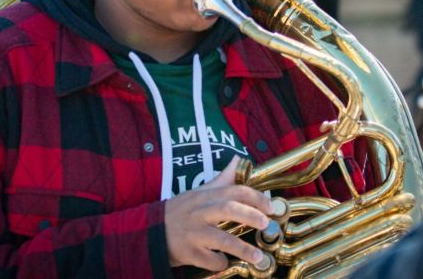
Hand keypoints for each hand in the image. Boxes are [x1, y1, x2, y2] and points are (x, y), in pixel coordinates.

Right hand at [164, 156, 273, 270]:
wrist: (152, 230)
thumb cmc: (182, 210)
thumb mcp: (199, 191)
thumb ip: (222, 179)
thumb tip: (238, 160)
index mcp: (206, 196)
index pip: (234, 190)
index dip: (255, 197)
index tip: (270, 206)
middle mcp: (200, 212)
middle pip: (228, 209)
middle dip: (250, 215)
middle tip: (266, 223)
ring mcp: (194, 233)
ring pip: (221, 239)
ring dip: (242, 248)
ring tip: (258, 256)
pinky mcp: (189, 252)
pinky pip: (209, 259)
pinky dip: (220, 262)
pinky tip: (226, 262)